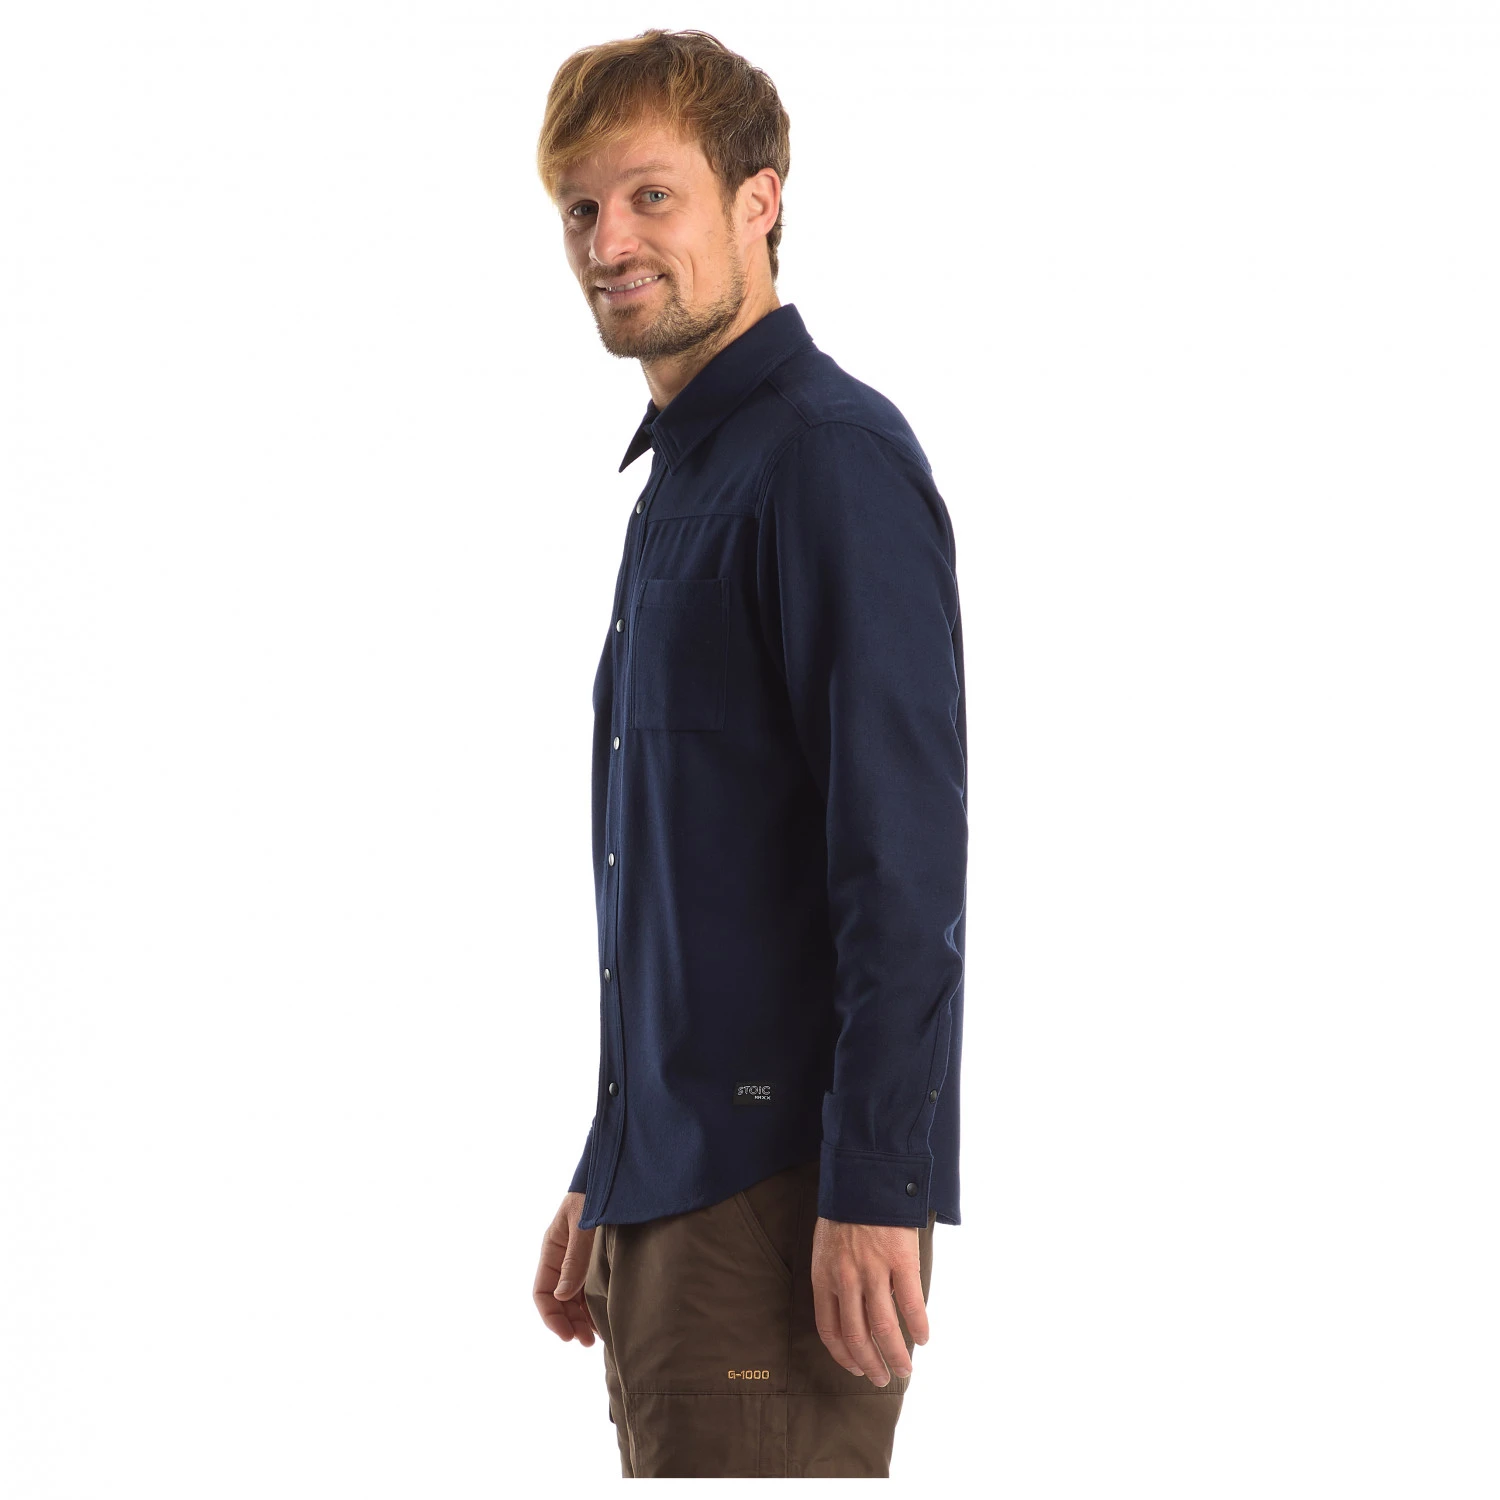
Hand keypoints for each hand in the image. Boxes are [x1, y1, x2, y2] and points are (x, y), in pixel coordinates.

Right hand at [534, 1191, 597, 1344]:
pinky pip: (587, 1287)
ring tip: (594, 1338)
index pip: (541, 1291)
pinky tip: (601, 1318)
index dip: (551, 1316)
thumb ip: (575, 1258)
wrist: (615, 1172)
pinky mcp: (593, 1256)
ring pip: (572, 1296)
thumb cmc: (596, 1193)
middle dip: (568, 1322)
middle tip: (585, 1342)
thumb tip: (562, 1296)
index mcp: (552, 1247)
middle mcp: (561, 1255)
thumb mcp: (584, 1224)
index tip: (567, 1335)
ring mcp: (577, 1257)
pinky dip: (591, 1305)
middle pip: (557, 1298)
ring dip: (580, 1318)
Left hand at [810, 1215, 928, 1386]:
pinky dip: (919, 1326)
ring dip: (896, 1355)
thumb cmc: (845, 1209)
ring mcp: (874, 1270)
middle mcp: (846, 1279)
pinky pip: (912, 1304)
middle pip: (858, 1336)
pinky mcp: (901, 1260)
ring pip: (885, 1328)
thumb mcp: (827, 1244)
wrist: (864, 1173)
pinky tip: (923, 1337)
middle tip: (882, 1378)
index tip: (855, 1367)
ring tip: (905, 1369)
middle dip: (870, 1364)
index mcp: (823, 1275)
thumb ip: (835, 1276)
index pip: (830, 1329)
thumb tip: (855, 1307)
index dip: (843, 1355)